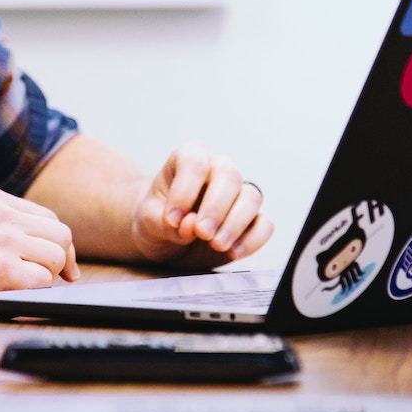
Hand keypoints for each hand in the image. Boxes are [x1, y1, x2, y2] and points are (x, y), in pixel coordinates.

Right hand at [0, 185, 77, 329]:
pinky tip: (11, 299)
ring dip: (46, 279)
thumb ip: (0, 228)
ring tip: (19, 291)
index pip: (47, 217)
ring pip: (56, 258)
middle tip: (54, 282)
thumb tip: (49, 252)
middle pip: (60, 235)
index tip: (57, 266)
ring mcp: (2, 240)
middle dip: (60, 261)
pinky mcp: (2, 270)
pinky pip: (43, 282)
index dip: (56, 244)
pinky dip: (34, 296)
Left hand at [130, 142, 272, 267]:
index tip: (171, 219)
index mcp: (189, 158)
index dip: (184, 191)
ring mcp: (239, 194)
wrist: (167, 241)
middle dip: (216, 207)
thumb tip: (192, 226)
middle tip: (202, 233)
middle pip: (229, 176)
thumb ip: (163, 223)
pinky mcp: (252, 220)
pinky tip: (232, 253)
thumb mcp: (147, 222)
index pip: (194, 162)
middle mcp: (218, 169)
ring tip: (216, 245)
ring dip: (236, 224)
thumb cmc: (156, 221)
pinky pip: (264, 225)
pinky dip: (252, 240)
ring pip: (252, 197)